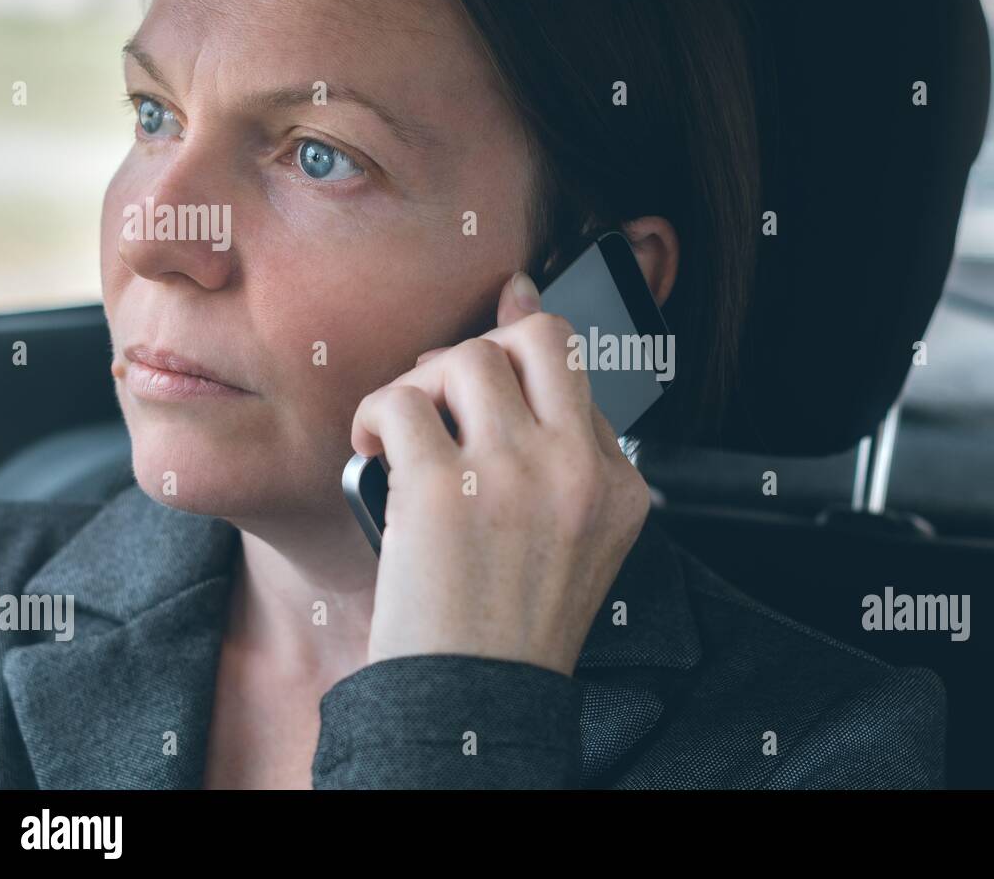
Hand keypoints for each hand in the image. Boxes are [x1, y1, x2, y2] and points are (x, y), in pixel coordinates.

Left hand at [350, 271, 651, 675]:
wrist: (478, 697)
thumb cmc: (514, 618)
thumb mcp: (573, 530)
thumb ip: (558, 429)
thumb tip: (519, 296)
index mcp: (619, 484)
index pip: (575, 377)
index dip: (519, 377)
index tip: (487, 393)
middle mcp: (576, 470)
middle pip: (538, 336)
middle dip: (483, 353)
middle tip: (450, 400)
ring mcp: (513, 475)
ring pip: (465, 357)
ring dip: (423, 383)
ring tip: (407, 429)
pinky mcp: (441, 491)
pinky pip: (398, 402)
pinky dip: (374, 418)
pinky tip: (375, 451)